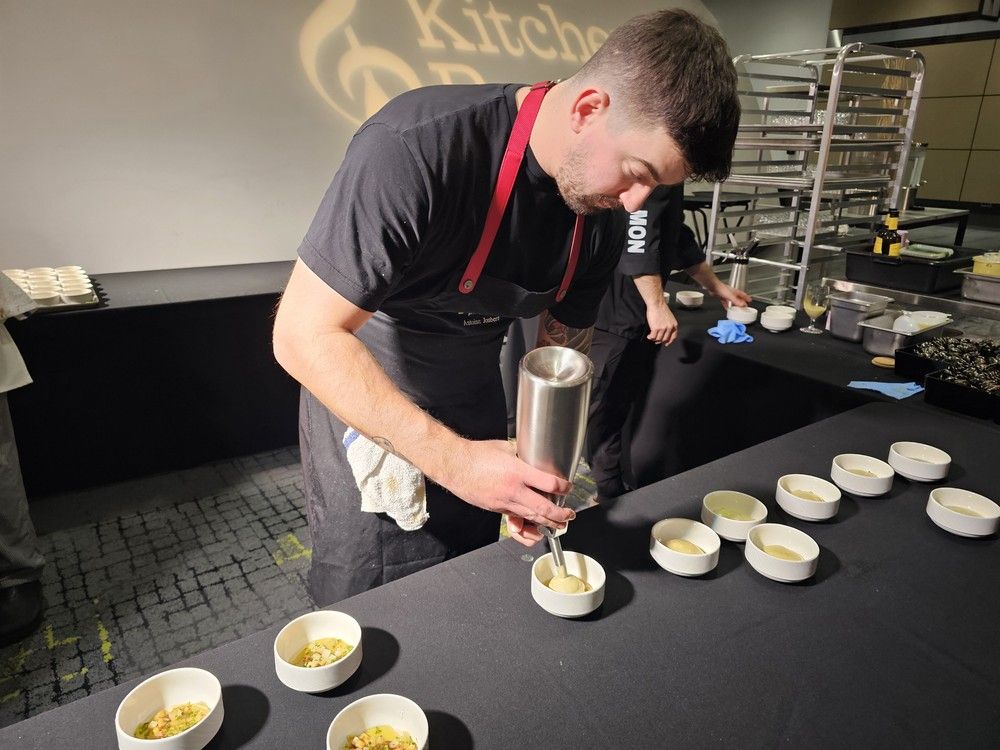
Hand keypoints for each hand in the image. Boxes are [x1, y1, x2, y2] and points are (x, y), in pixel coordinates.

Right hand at [436, 439, 574, 546]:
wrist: (454, 465)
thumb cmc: (476, 454)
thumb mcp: (505, 447)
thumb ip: (522, 454)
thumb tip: (533, 455)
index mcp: (518, 472)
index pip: (549, 484)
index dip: (563, 487)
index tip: (567, 486)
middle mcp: (513, 490)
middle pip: (544, 509)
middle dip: (560, 514)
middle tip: (569, 515)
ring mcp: (504, 502)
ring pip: (531, 518)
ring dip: (547, 523)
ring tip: (558, 524)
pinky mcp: (496, 509)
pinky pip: (516, 517)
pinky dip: (528, 521)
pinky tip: (535, 521)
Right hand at [645, 300, 678, 345]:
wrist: (657, 304)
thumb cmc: (661, 308)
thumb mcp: (669, 317)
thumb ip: (669, 325)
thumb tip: (664, 332)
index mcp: (674, 325)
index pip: (673, 336)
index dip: (669, 341)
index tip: (666, 343)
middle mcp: (670, 328)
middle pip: (665, 339)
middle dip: (660, 341)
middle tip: (656, 341)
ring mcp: (663, 329)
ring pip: (658, 339)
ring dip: (654, 339)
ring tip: (651, 337)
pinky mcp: (656, 328)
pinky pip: (653, 337)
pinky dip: (650, 337)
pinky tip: (648, 336)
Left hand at [711, 282, 752, 308]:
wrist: (713, 286)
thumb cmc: (721, 288)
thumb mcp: (730, 296)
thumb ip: (736, 301)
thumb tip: (742, 305)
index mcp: (735, 292)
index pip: (743, 295)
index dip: (747, 298)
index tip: (750, 300)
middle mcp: (732, 293)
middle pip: (738, 298)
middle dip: (742, 302)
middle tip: (744, 306)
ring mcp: (727, 295)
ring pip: (732, 301)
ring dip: (734, 305)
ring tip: (737, 309)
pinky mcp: (722, 297)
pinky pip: (726, 303)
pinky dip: (727, 306)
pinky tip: (727, 309)